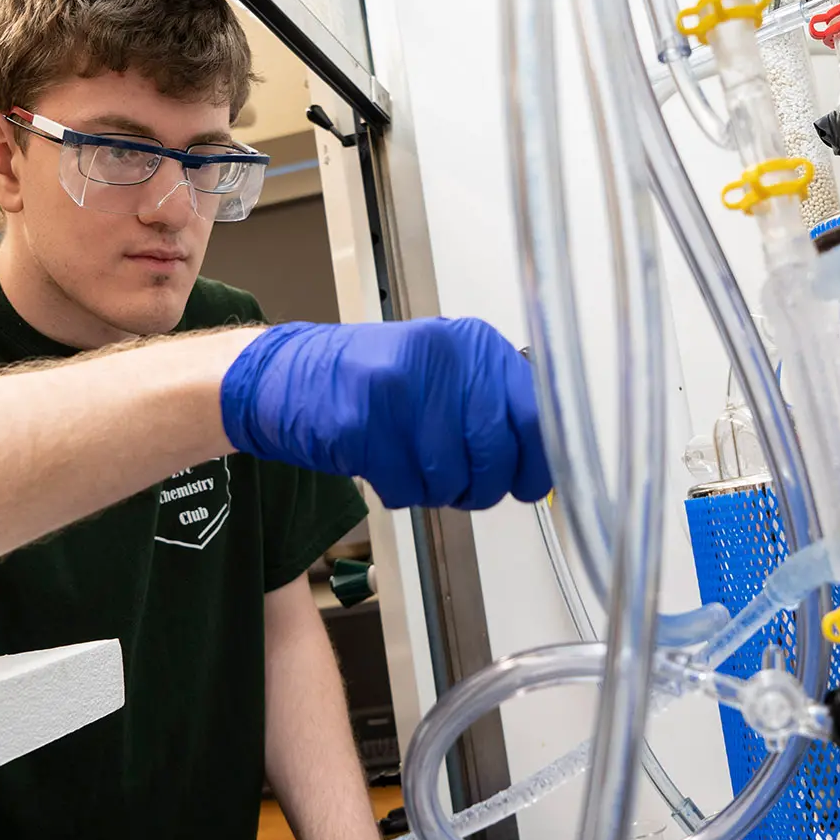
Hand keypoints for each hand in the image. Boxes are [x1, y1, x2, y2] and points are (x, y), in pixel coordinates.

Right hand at [221, 319, 550, 509]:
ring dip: (436, 492)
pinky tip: (386, 467)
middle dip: (481, 488)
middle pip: (494, 456)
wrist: (292, 376)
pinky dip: (400, 492)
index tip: (527, 485)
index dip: (536, 465)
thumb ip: (495, 406)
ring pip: (450, 479)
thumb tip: (547, 458)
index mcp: (474, 346)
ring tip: (416, 468)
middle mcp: (443, 359)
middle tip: (463, 487)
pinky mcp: (361, 423)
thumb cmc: (379, 383)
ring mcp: (400, 388)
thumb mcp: (448, 374)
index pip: (535, 417)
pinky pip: (406, 488)